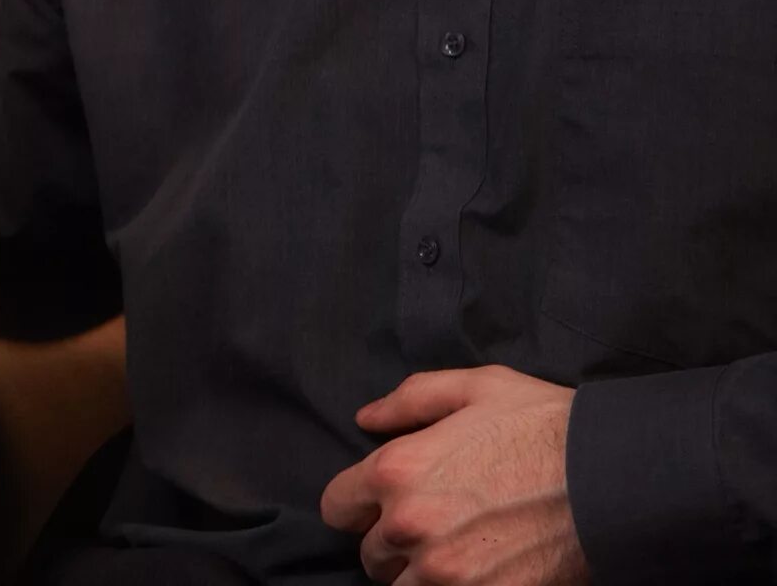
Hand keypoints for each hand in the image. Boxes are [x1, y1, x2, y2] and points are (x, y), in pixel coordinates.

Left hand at [319, 367, 585, 585]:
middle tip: (436, 529)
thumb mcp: (476, 387)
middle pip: (372, 555)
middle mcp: (410, 526)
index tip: (382, 506)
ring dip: (421, 575)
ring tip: (459, 554)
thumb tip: (366, 419)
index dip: (358, 506)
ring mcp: (446, 573)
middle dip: (395, 543)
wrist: (617, 479)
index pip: (338, 508)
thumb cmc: (548, 426)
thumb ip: (410, 400)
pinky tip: (480, 574)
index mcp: (396, 471)